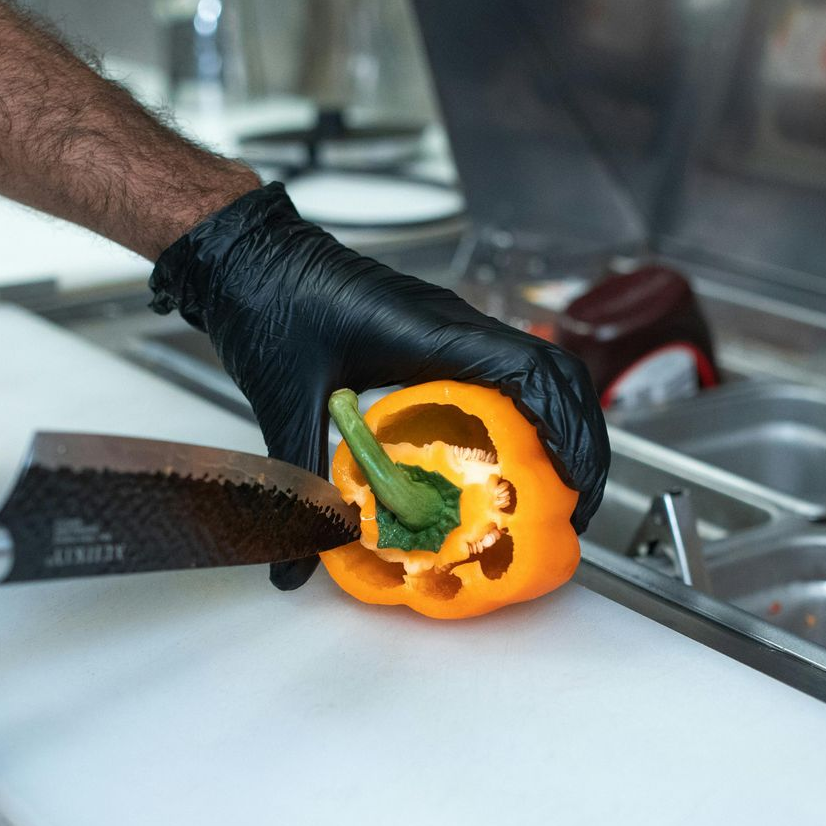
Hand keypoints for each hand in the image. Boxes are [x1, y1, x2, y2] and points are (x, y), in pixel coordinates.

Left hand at [151, 183, 608, 589]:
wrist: (245, 256)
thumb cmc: (268, 304)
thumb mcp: (284, 402)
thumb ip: (296, 486)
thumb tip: (293, 569)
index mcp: (432, 331)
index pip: (532, 372)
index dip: (566, 429)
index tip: (574, 484)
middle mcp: (455, 325)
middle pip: (553, 373)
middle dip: (580, 439)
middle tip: (577, 505)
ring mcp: (450, 329)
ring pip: (535, 372)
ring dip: (558, 427)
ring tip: (554, 491)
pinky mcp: (436, 339)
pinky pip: (501, 375)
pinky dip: (522, 418)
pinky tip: (503, 464)